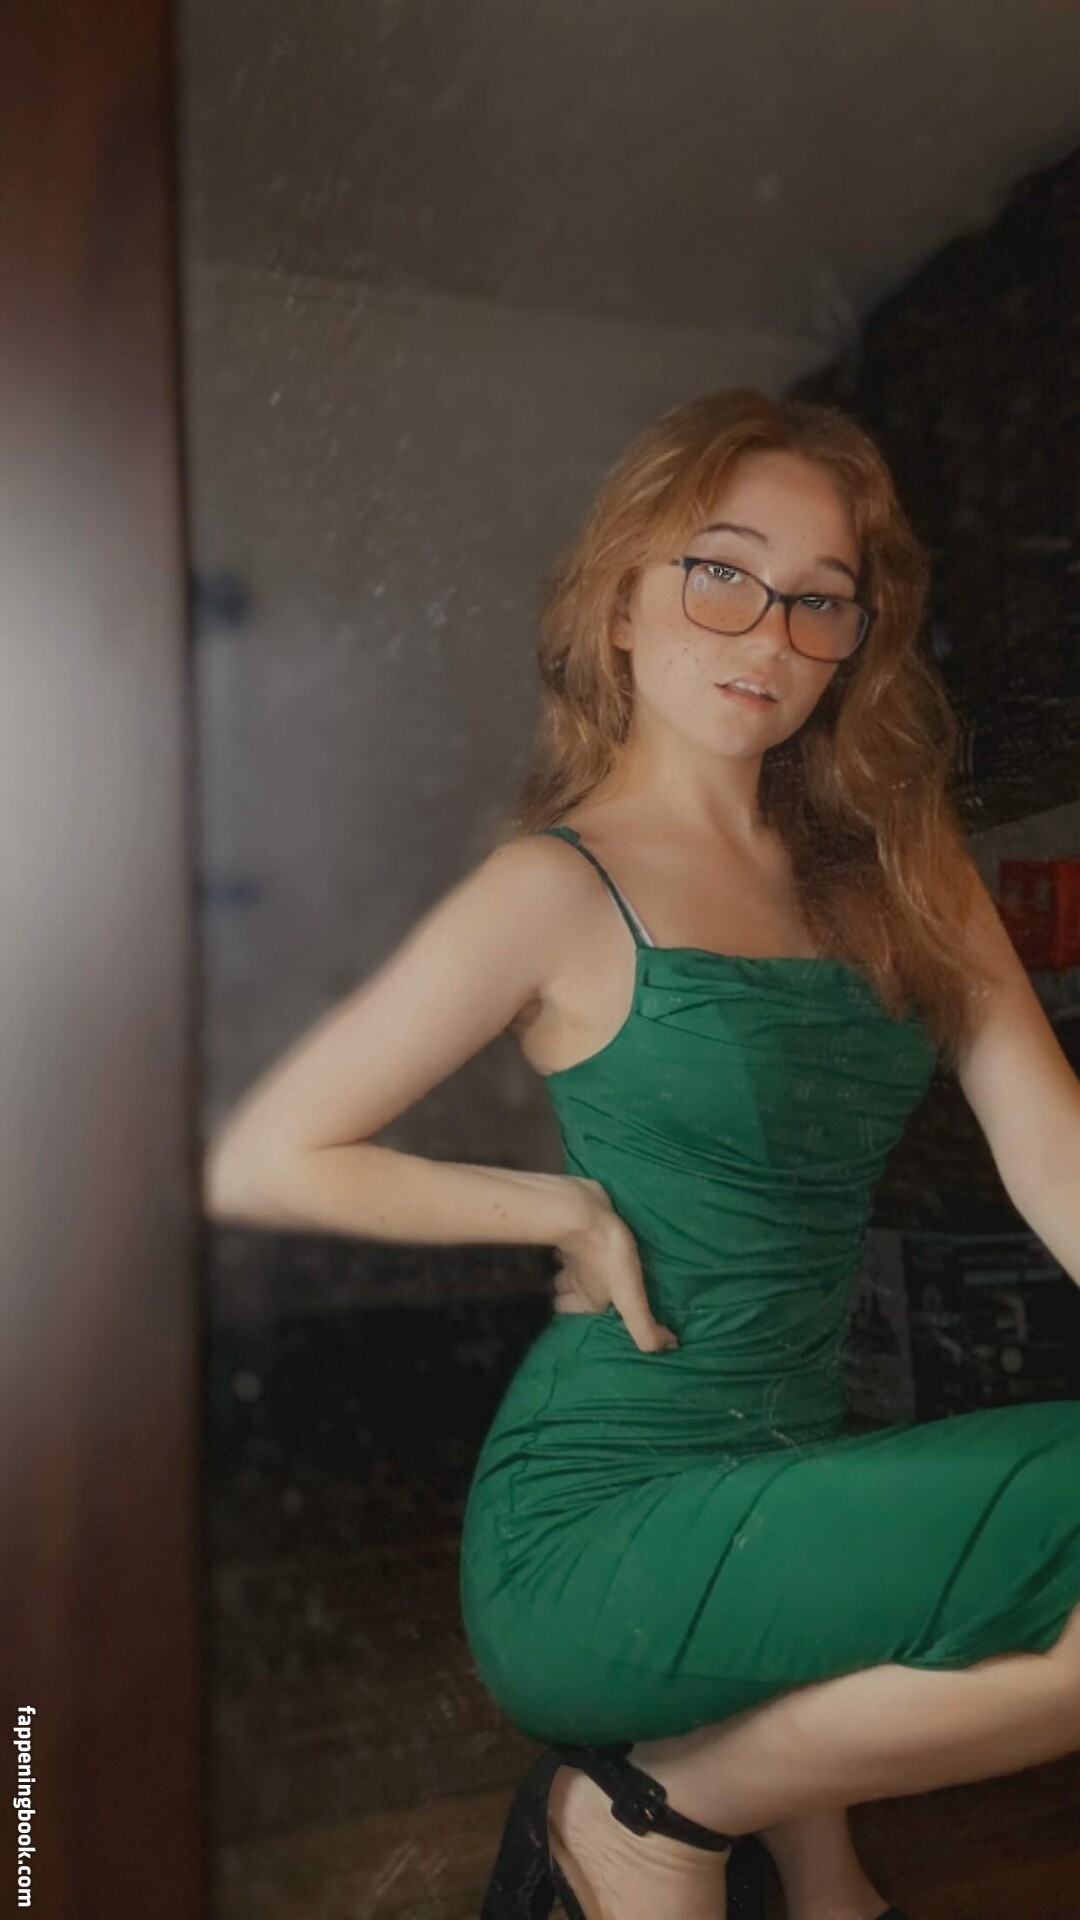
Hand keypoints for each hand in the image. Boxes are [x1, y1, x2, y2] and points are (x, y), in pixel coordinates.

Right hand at [553, 1178, 678, 1353]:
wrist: (584, 1211)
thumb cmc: (607, 1256)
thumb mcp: (630, 1298)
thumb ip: (644, 1327)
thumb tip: (668, 1347)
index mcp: (587, 1298)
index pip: (571, 1316)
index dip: (579, 1321)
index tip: (597, 1320)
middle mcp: (577, 1279)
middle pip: (566, 1293)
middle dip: (575, 1295)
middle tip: (601, 1293)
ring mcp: (575, 1253)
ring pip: (571, 1267)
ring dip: (581, 1269)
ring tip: (603, 1268)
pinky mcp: (581, 1229)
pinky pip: (578, 1241)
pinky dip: (584, 1242)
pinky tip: (601, 1240)